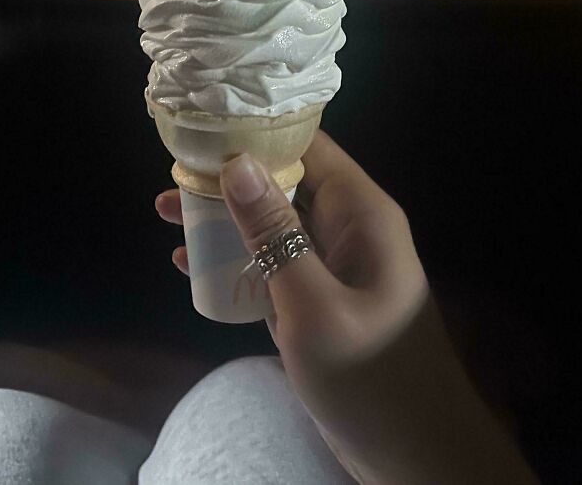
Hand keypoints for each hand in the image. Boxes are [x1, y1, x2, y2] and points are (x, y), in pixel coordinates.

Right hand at [156, 131, 538, 484]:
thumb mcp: (312, 302)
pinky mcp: (321, 301)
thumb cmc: (370, 375)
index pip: (310, 147)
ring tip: (167, 214)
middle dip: (231, 179)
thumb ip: (274, 232)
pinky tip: (192, 265)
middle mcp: (350, 229)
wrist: (415, 455)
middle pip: (287, 183)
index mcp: (362, 213)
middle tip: (171, 179)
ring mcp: (336, 267)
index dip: (260, 134)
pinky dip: (237, 262)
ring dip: (226, 221)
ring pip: (276, 225)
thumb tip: (237, 162)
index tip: (204, 130)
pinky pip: (275, 266)